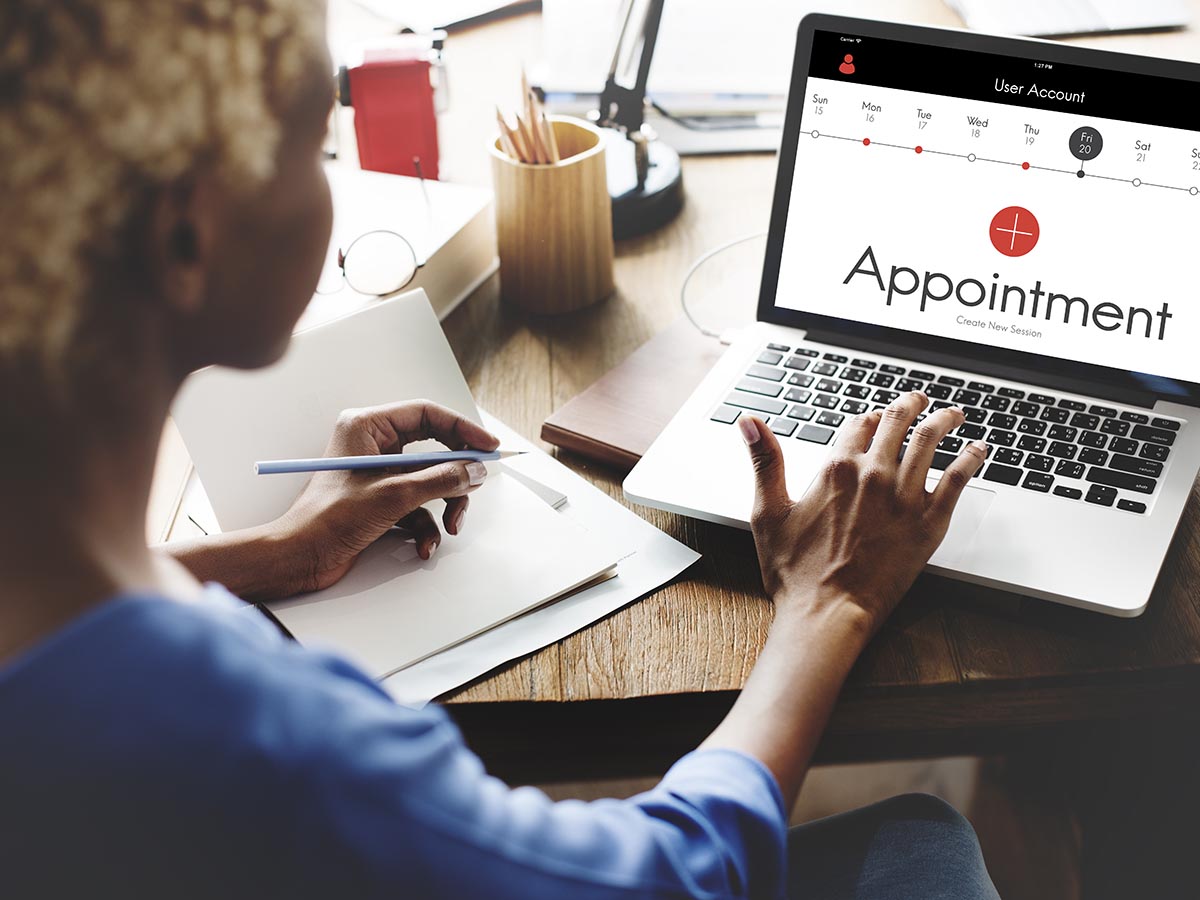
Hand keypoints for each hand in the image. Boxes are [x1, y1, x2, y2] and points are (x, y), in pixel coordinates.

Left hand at [276, 400, 499, 592]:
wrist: (300, 558)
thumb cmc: (328, 519)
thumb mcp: (394, 495)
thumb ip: (441, 479)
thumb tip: (474, 470)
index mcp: (367, 427)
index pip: (426, 414)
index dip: (462, 429)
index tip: (488, 446)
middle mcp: (372, 446)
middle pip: (433, 449)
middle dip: (454, 475)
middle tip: (475, 486)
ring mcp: (377, 474)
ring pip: (429, 481)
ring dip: (444, 506)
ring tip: (450, 526)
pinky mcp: (380, 501)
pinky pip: (417, 506)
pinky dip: (426, 526)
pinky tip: (423, 546)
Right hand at [739, 391, 986, 636]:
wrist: (828, 613)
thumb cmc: (794, 572)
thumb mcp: (768, 512)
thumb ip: (764, 461)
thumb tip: (749, 422)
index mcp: (835, 469)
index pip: (858, 424)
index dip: (867, 418)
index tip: (874, 419)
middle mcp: (872, 475)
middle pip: (897, 422)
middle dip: (910, 405)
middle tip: (919, 400)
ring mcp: (904, 497)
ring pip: (930, 441)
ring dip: (944, 420)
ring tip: (953, 414)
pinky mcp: (928, 523)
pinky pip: (957, 479)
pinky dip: (971, 458)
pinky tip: (979, 450)